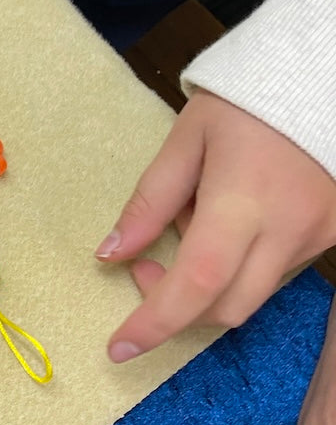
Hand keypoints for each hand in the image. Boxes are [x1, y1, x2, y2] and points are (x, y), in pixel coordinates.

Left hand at [97, 89, 335, 360]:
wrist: (327, 76)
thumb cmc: (247, 101)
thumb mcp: (186, 139)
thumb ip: (149, 201)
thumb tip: (110, 253)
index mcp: (242, 202)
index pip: (194, 284)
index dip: (154, 323)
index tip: (117, 347)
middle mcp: (286, 232)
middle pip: (225, 308)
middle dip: (175, 307)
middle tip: (144, 266)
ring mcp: (316, 239)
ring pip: (253, 294)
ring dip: (208, 282)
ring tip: (194, 218)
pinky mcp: (332, 237)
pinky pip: (277, 272)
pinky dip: (241, 264)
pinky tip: (232, 217)